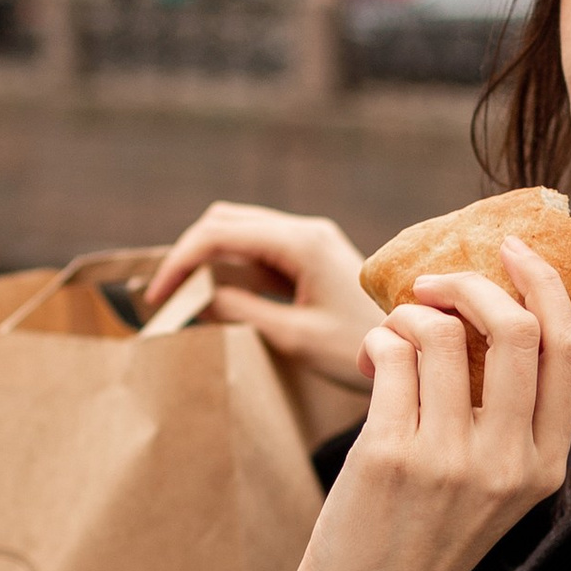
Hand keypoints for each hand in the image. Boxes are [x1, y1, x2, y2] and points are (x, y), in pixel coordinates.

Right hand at [143, 202, 381, 398]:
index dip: (180, 262)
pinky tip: (216, 294)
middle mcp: (303, 230)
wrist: (413, 349)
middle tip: (163, 295)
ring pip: (238, 229)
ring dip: (206, 256)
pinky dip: (229, 264)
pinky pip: (258, 247)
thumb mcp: (294, 336)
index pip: (219, 234)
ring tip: (183, 295)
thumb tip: (198, 299)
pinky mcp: (311, 255)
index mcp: (300, 243)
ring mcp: (308, 239)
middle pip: (224, 221)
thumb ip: (242, 312)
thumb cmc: (359, 348)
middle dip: (188, 253)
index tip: (158, 298)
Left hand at [285, 239, 570, 570]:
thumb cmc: (427, 534)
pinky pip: (391, 356)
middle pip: (517, 329)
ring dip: (411, 314)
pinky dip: (377, 341)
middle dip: (473, 282)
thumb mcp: (494, 482)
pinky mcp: (391, 455)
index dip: (545, 286)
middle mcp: (507, 462)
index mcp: (546, 465)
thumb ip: (509, 413)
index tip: (515, 252)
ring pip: (443, 333)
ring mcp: (450, 459)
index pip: (570, 350)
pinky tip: (371, 362)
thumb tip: (496, 306)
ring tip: (394, 336)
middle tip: (438, 280)